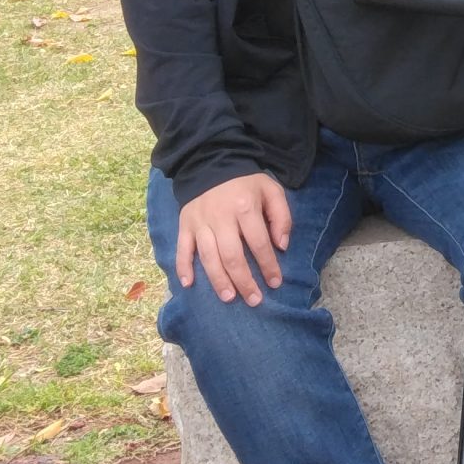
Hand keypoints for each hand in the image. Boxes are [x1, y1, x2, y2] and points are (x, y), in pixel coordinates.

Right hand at [176, 172, 293, 304]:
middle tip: (254, 300)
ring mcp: (200, 222)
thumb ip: (281, 216)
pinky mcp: (185, 224)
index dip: (268, 265)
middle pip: (232, 255)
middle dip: (244, 281)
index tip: (275, 282)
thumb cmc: (246, 183)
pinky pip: (182, 248)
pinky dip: (183, 267)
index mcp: (244, 207)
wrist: (212, 163)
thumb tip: (281, 246)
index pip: (258, 243)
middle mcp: (220, 217)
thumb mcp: (271, 190)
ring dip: (218, 280)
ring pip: (208, 256)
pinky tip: (188, 284)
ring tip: (229, 297)